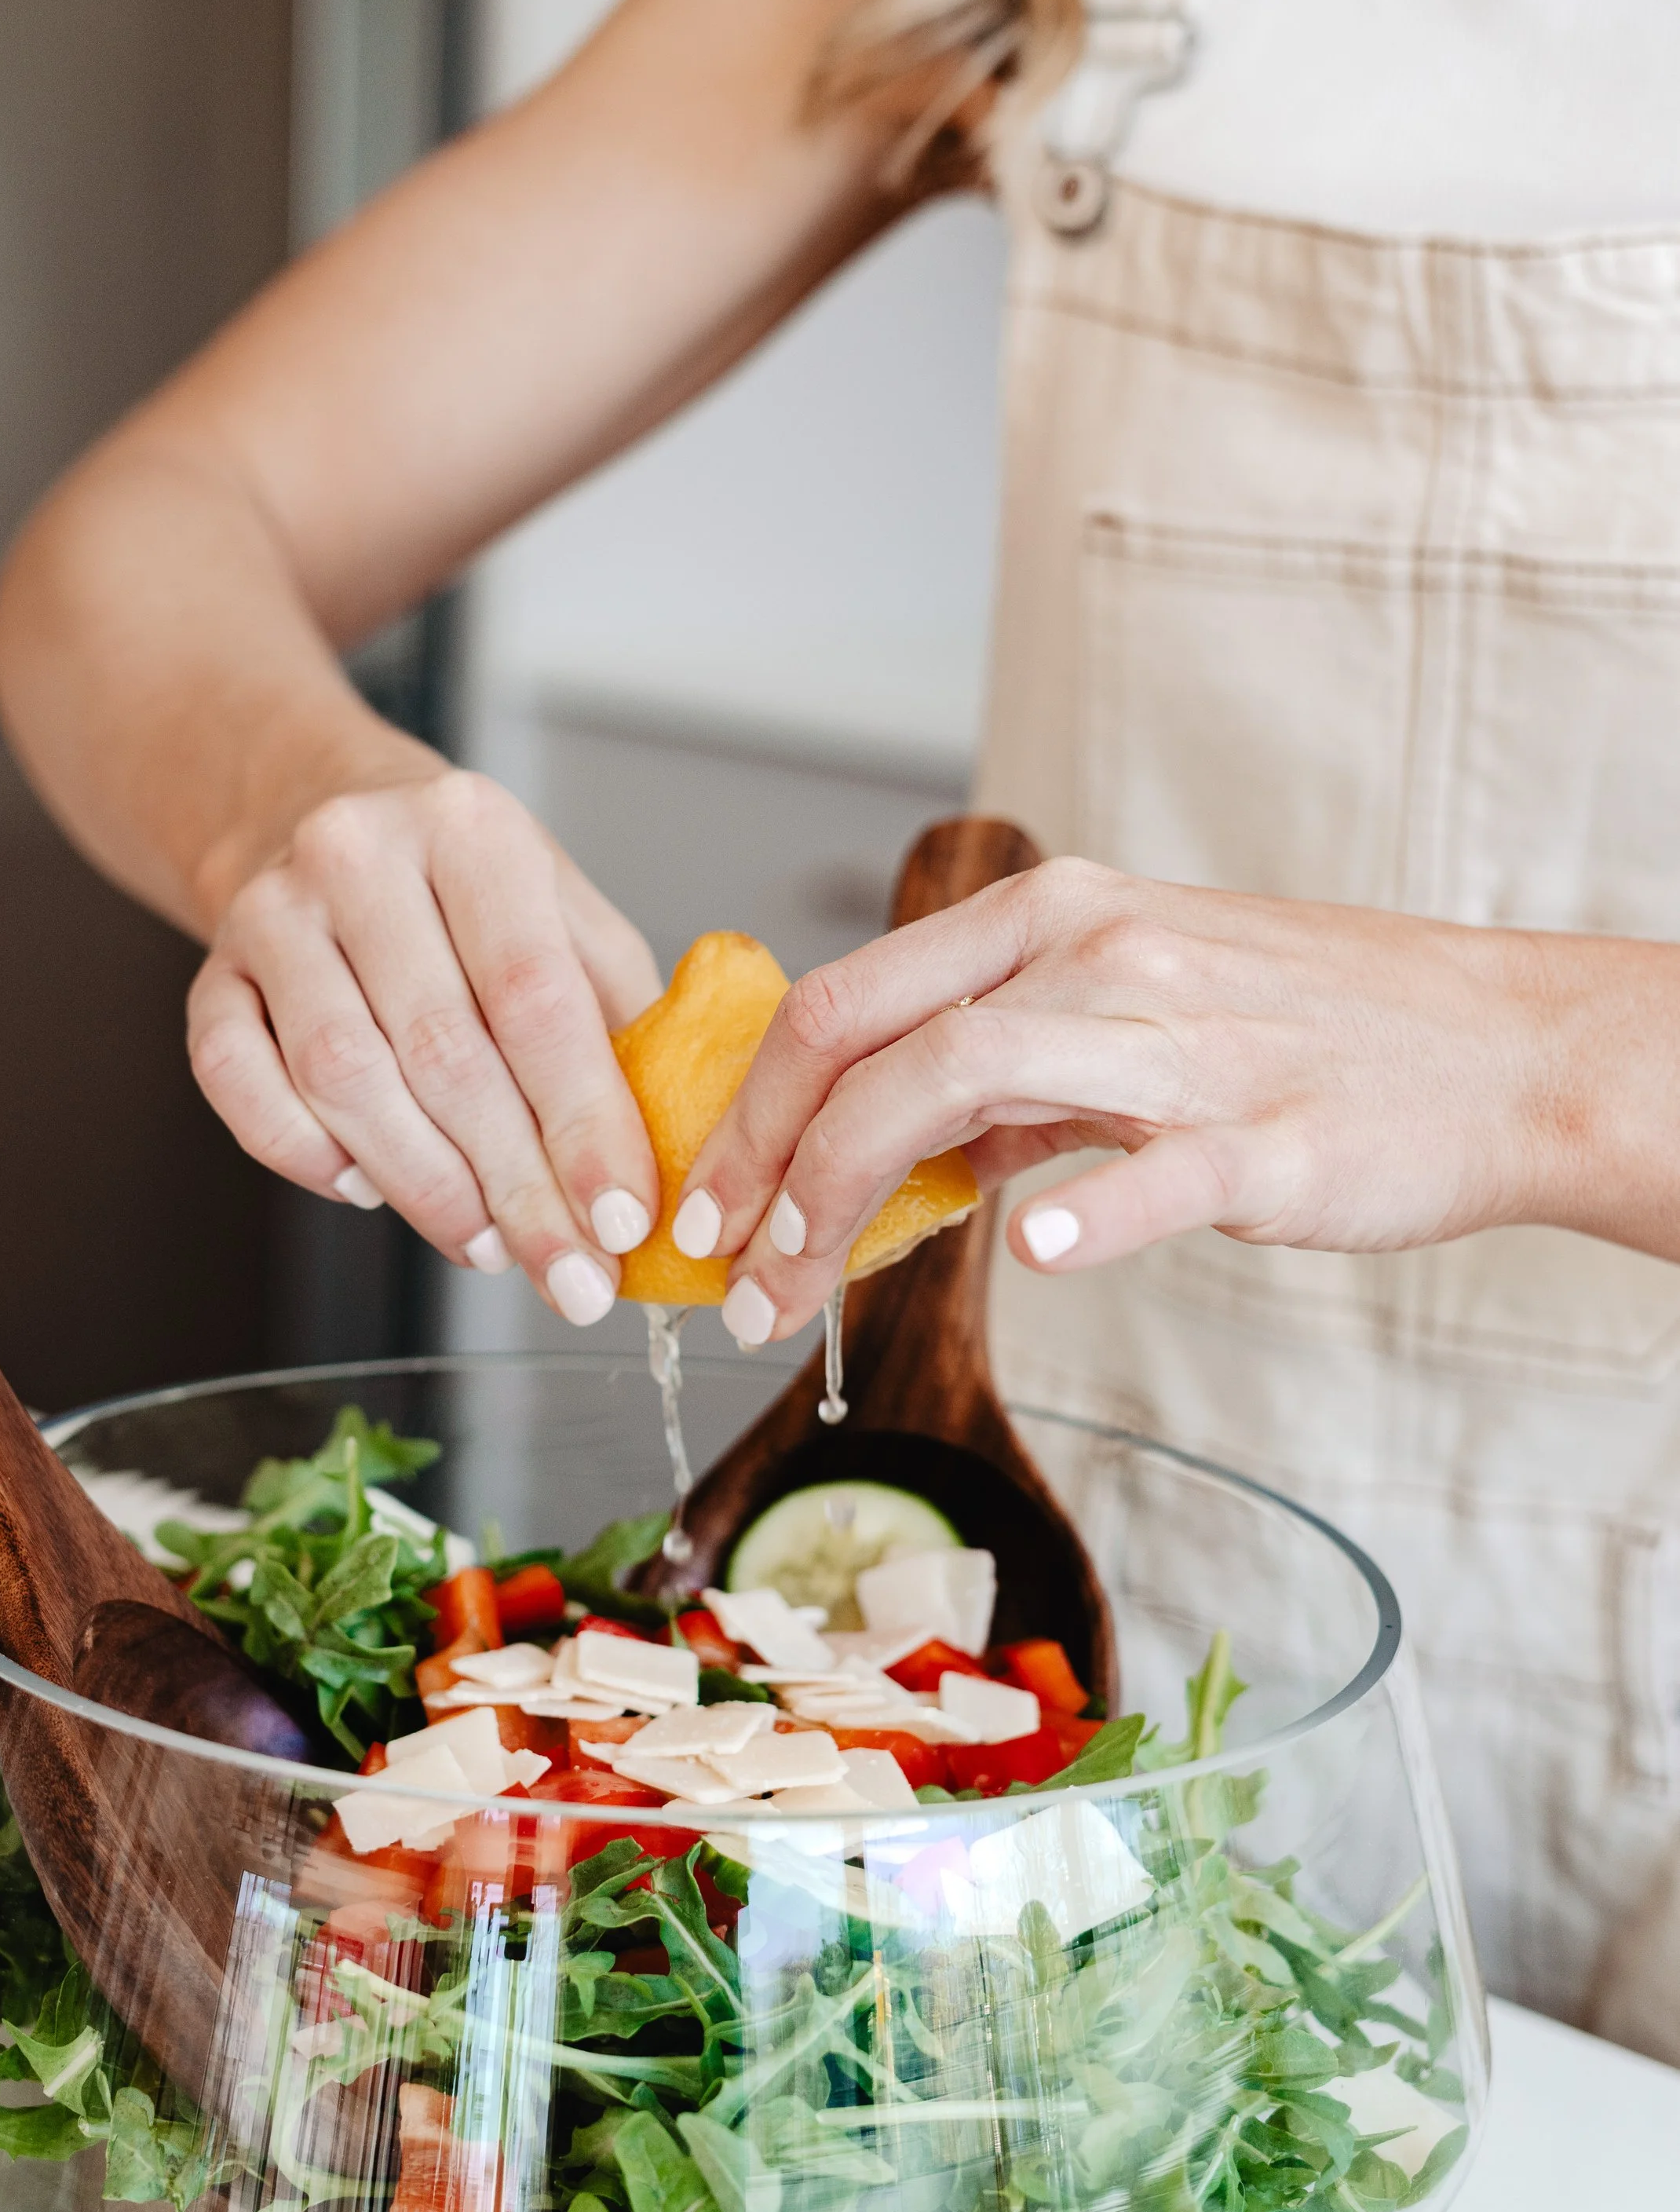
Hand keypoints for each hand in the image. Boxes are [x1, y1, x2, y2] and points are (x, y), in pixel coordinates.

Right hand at [187, 771, 662, 1322]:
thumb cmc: (464, 888)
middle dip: (516, 1187)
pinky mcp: (209, 975)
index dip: (583, 1123)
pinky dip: (309, 1156)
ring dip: (423, 1186)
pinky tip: (369, 1189)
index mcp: (471, 828)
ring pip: (342, 1080)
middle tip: (568, 1273)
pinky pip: (241, 1087)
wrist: (318, 811)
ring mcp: (270, 912)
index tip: (620, 1222)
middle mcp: (359, 854)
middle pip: (442, 1053)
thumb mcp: (564, 912)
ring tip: (487, 1242)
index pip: (535, 996)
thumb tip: (672, 1153)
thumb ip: (619, 1014)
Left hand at [670, 857, 1584, 1346]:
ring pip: (962, 1082)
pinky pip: (1157, 1168)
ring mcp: (1182, 1040)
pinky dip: (1088, 1211)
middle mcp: (1097, 953)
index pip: (844, 999)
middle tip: (725, 1270)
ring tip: (793, 1293)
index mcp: (1051, 918)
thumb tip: (894, 1154)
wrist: (1500, 1047)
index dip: (749, 1109)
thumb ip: (1011, 1076)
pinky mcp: (1268, 1133)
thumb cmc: (1311, 1034)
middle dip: (763, 1163)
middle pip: (869, 1040)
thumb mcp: (1135, 1010)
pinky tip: (1034, 1257)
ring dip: (843, 1199)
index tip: (711, 1204)